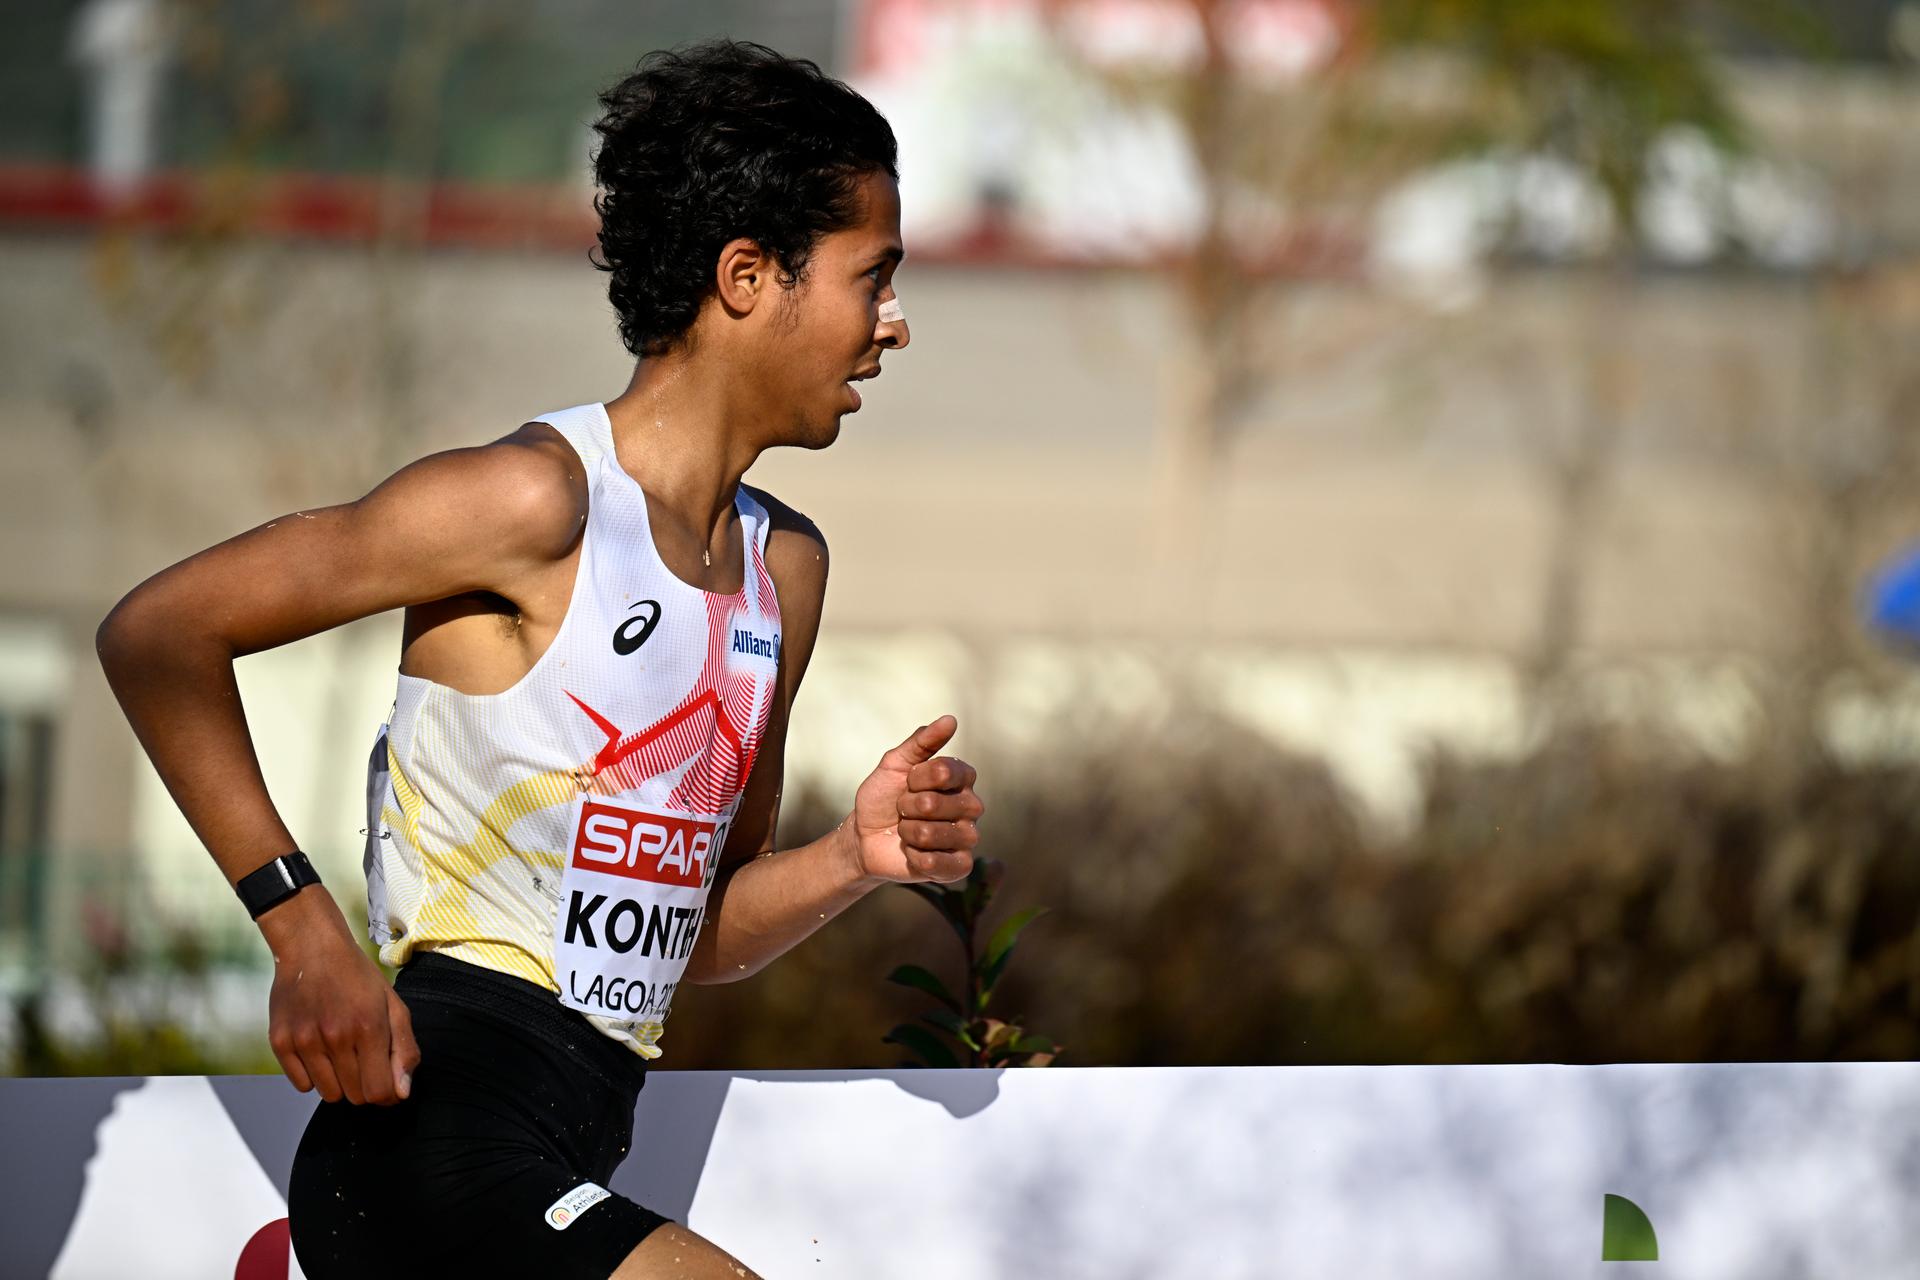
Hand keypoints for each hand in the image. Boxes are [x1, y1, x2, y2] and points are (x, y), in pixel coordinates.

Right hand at [262, 891, 419, 1105]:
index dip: (387, 1094)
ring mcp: (305, 1040)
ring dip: (339, 1082)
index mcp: (369, 1027)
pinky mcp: (281, 1042)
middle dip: (365, 1086)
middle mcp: (336, 1036)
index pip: (380, 1092)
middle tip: (363, 1059)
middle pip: (355, 1096)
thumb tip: (401, 1094)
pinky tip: (318, 1051)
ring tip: (341, 1053)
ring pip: (329, 1094)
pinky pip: (301, 1085)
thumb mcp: (393, 1006)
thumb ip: (404, 1050)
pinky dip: (313, 1076)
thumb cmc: (358, 978)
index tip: (385, 1081)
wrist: (312, 948)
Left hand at [846, 714, 984, 883]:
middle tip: (903, 811)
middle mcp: (971, 806)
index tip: (906, 783)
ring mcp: (967, 837)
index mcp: (962, 778)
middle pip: (936, 804)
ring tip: (906, 832)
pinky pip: (940, 863)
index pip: (945, 771)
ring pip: (935, 834)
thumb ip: (921, 742)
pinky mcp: (960, 866)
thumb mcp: (894, 764)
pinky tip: (912, 853)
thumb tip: (950, 719)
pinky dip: (916, 857)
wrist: (865, 836)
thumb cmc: (883, 797)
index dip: (916, 778)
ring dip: (908, 833)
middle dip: (907, 807)